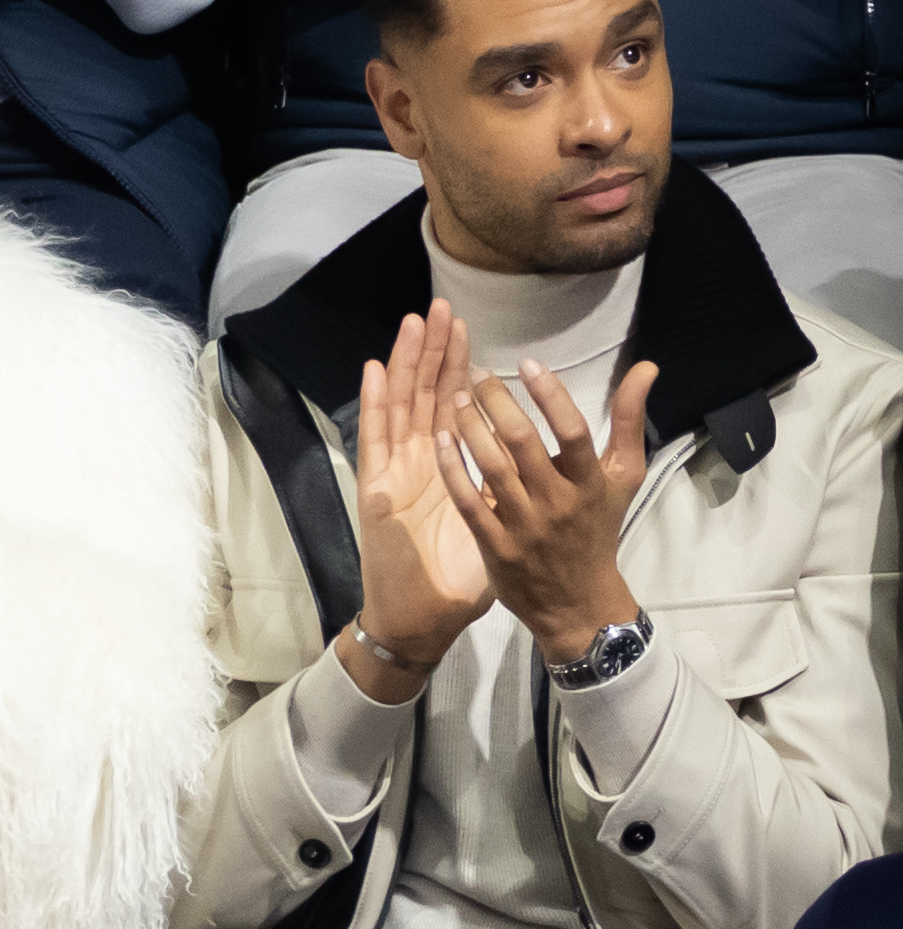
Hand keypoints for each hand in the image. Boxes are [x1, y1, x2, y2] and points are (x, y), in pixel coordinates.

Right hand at [340, 300, 493, 702]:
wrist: (422, 621)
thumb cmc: (461, 583)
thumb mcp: (501, 531)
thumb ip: (520, 498)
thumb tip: (554, 474)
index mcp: (447, 472)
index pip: (451, 408)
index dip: (458, 369)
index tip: (467, 332)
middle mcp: (417, 466)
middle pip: (423, 396)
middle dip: (434, 352)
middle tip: (442, 307)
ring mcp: (395, 475)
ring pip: (400, 406)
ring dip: (406, 363)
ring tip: (414, 322)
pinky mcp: (378, 490)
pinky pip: (376, 440)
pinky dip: (375, 403)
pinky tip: (377, 368)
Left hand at [438, 355, 657, 665]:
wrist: (577, 601)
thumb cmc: (597, 528)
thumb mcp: (623, 477)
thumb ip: (628, 421)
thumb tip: (646, 367)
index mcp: (591, 484)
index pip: (574, 433)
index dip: (552, 396)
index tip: (529, 363)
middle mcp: (558, 503)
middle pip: (524, 445)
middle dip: (498, 404)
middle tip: (479, 375)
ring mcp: (523, 526)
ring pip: (491, 469)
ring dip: (470, 429)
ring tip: (456, 397)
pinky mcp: (494, 545)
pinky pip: (468, 501)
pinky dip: (452, 470)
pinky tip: (441, 439)